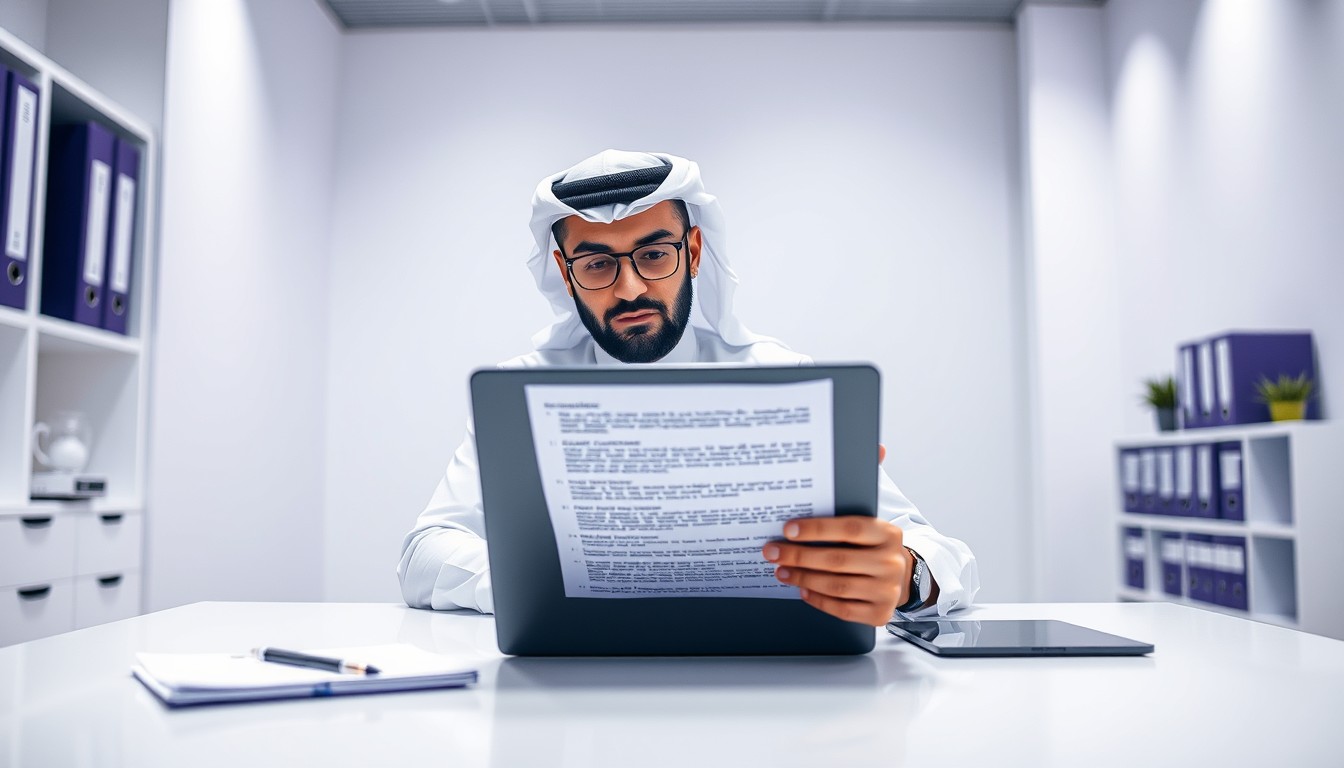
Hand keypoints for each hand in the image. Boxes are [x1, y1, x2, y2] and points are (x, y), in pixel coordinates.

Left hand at [763, 516, 911, 626]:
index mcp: (887, 535)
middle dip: (799, 556)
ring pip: (837, 586)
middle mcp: (891, 563)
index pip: (849, 529)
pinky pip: (842, 609)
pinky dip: (818, 600)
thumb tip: (796, 530)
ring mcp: (887, 590)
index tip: (788, 530)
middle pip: (838, 560)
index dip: (817, 529)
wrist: (902, 578)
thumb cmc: (873, 550)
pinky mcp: (880, 613)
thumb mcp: (869, 532)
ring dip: (803, 578)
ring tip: (782, 572)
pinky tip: (802, 590)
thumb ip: (841, 530)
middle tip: (773, 552)